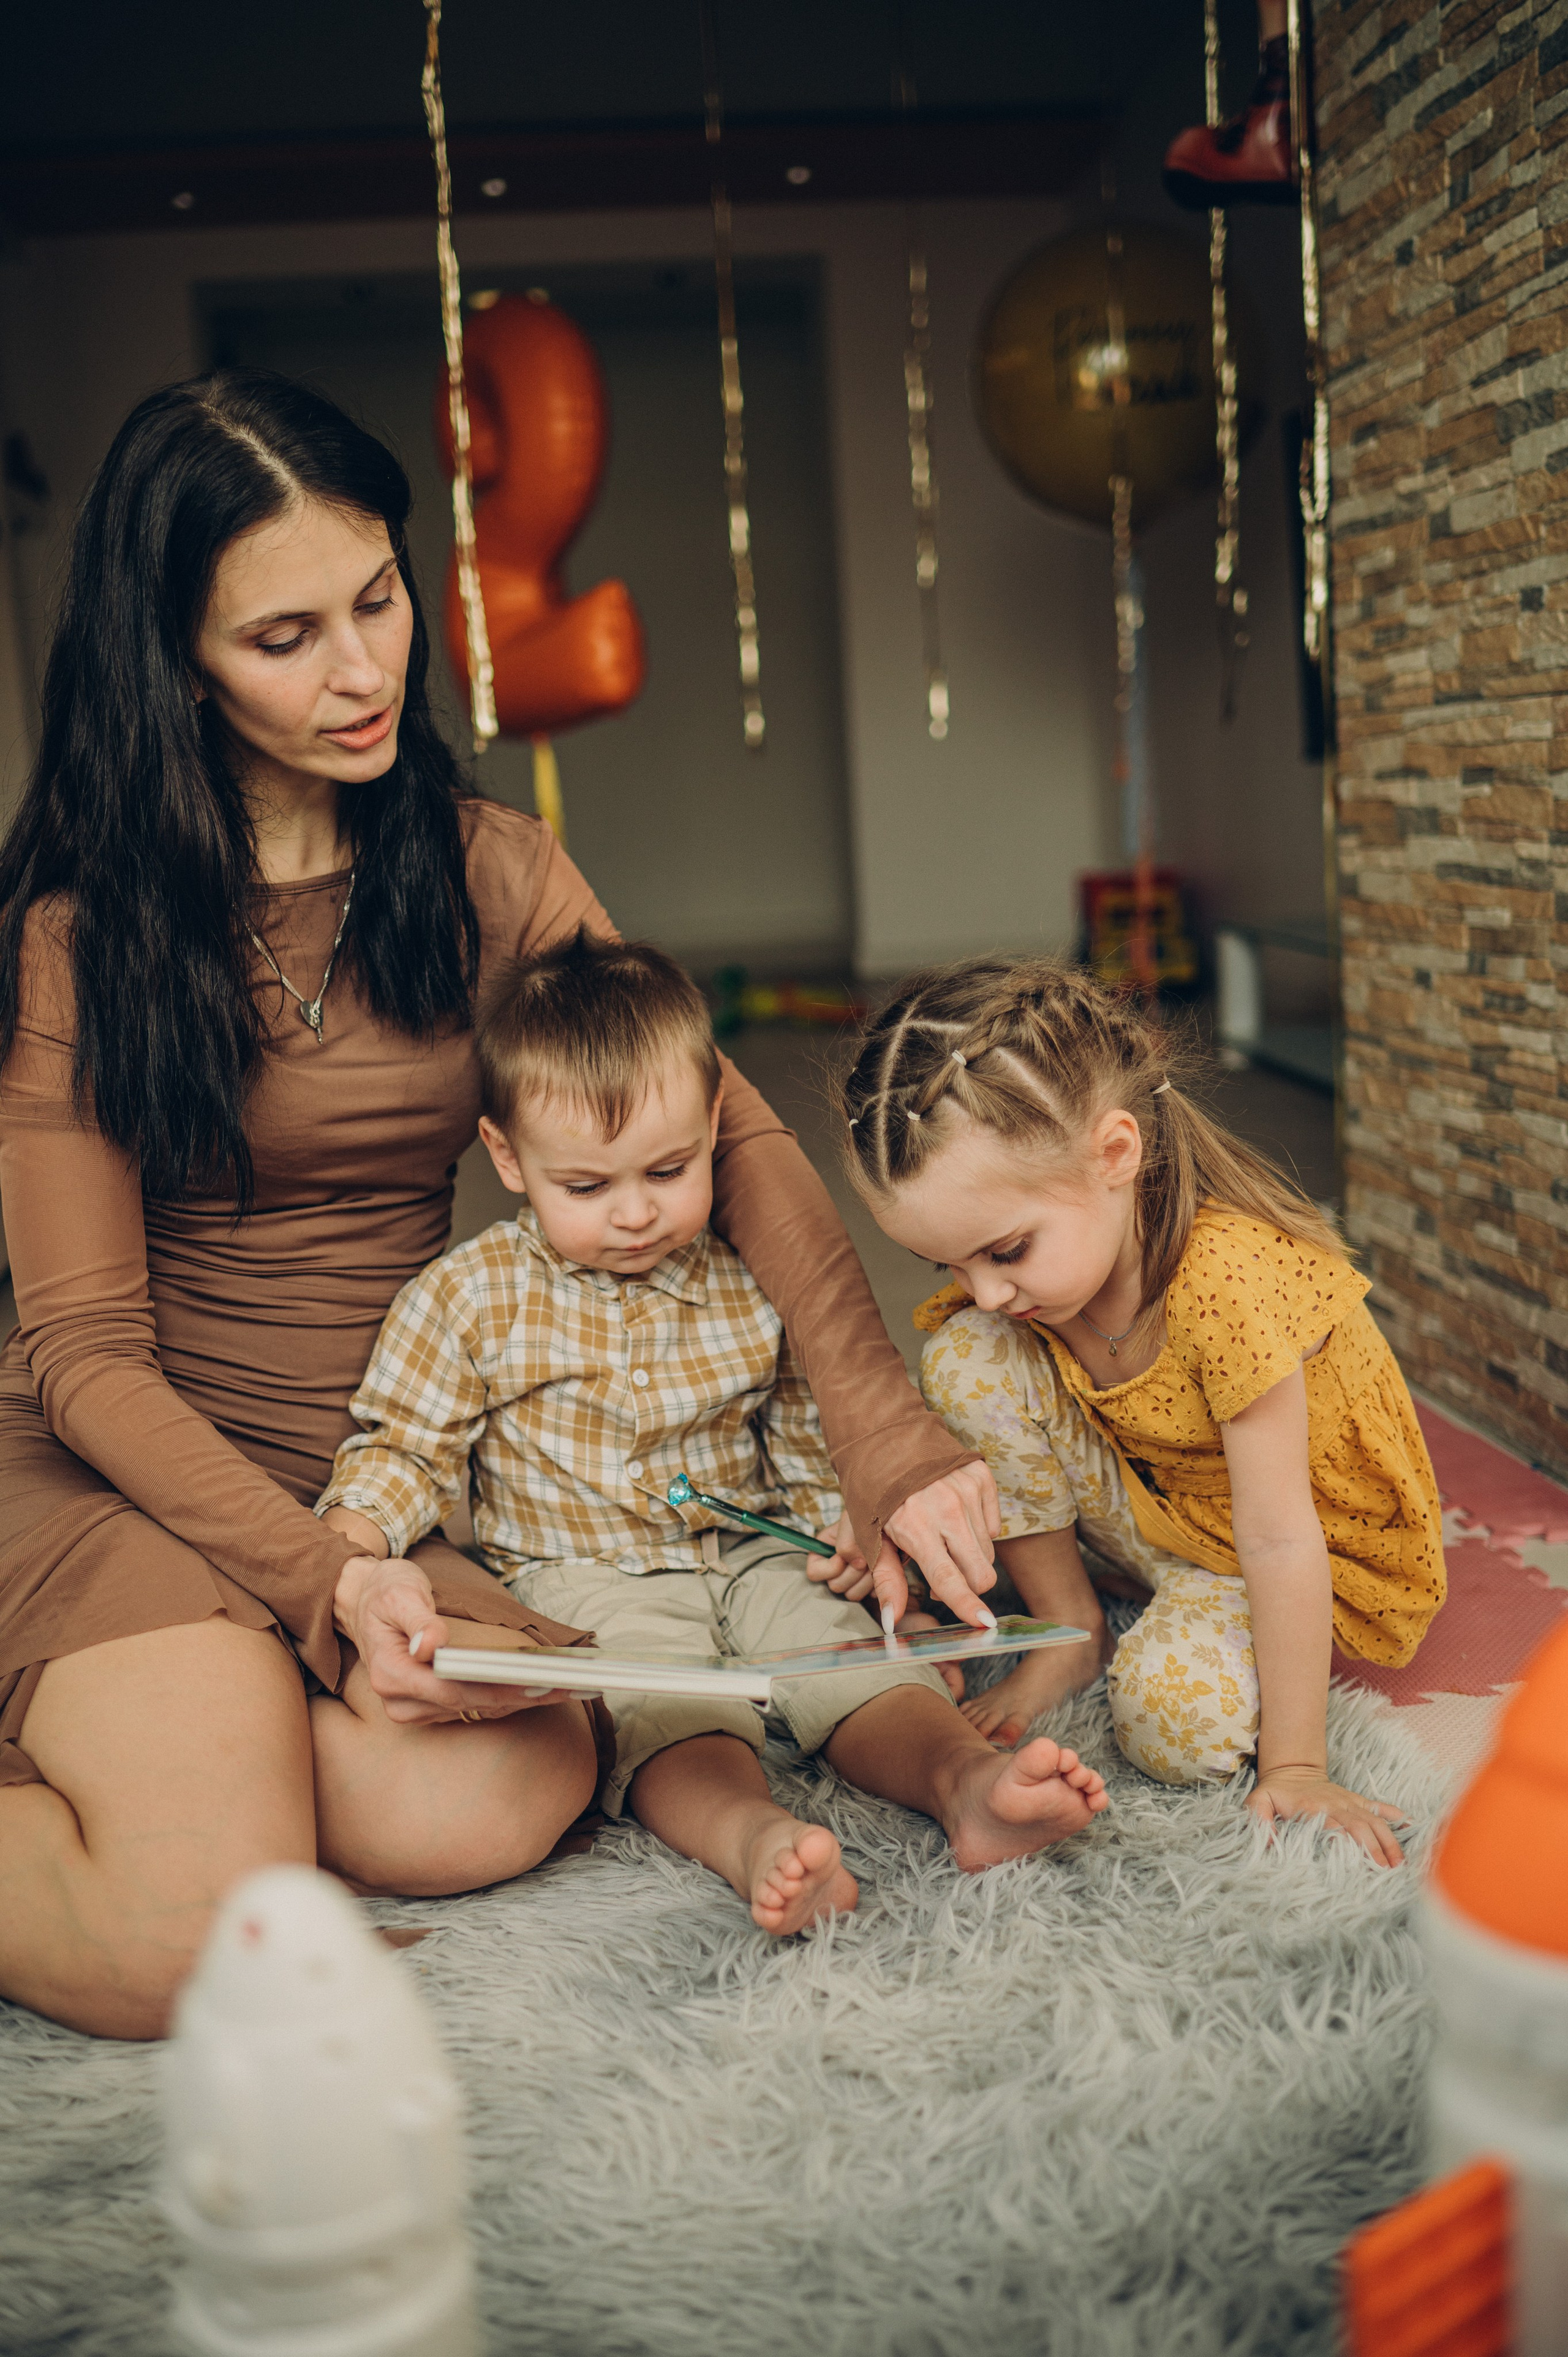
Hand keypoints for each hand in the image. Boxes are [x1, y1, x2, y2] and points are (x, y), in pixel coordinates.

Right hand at [332, 1556, 572, 1727]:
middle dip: (518, 1697)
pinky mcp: (428, 1705)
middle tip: (563, 1687)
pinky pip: (470, 1706)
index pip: (451, 1690)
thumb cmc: (384, 1592)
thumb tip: (430, 1645)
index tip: (533, 1683)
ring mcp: (413, 1706)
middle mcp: (399, 1700)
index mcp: (391, 1673)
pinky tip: (533, 1688)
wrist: (363, 1600)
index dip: (495, 1689)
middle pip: (468, 1705)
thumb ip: (418, 1620)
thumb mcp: (400, 1593)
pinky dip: (502, 1696)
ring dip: (516, 1700)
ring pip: (473, 1710)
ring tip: (560, 1688)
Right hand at [804, 1512, 875, 1601]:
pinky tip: (884, 1567)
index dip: (831, 1567)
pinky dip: (879, 1584)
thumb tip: (856, 1564)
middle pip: (835, 1586)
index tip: (844, 1556)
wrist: (893, 1521)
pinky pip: (871, 1596)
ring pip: (852, 1594)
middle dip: (854, 1571)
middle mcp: (836, 1566)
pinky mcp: (870, 1586)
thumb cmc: (869, 1518)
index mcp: (825, 1550)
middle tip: (866, 1556)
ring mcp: (854, 1578)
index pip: (814, 1573)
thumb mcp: (853, 1522)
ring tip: (875, 1560)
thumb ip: (847, 1542)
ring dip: (867, 1578)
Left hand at [879, 1462, 1001, 1631]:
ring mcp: (968, 1491)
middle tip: (944, 1576)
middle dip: (969, 1587)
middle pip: (980, 1571)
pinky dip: (978, 1531)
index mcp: (917, 1527)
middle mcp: (948, 1509)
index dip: (967, 1605)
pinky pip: (994, 1525)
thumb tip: (891, 1621)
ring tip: (943, 1540)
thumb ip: (887, 1581)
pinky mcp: (981, 1477)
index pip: (948, 1578)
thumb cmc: (875, 1492)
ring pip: (988, 1551)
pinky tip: (954, 1519)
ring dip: (969, 1557)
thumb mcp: (872, 1537)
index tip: (984, 1624)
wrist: (886, 1438)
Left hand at [1247, 1763, 1407, 1866]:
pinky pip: (1379, 1806)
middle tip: (1389, 1872)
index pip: (1337, 1828)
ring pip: (1374, 1820)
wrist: (1291, 1769)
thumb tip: (1266, 1845)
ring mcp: (1349, 1801)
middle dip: (1376, 1849)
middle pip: (1361, 1827)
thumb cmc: (1275, 1792)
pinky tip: (1411, 1825)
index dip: (1352, 1845)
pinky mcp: (1357, 1800)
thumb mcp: (1258, 1802)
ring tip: (1400, 1863)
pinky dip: (1395, 1815)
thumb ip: (1259, 1820)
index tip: (1364, 1866)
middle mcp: (1336, 1804)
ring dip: (1389, 1840)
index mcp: (1314, 1808)